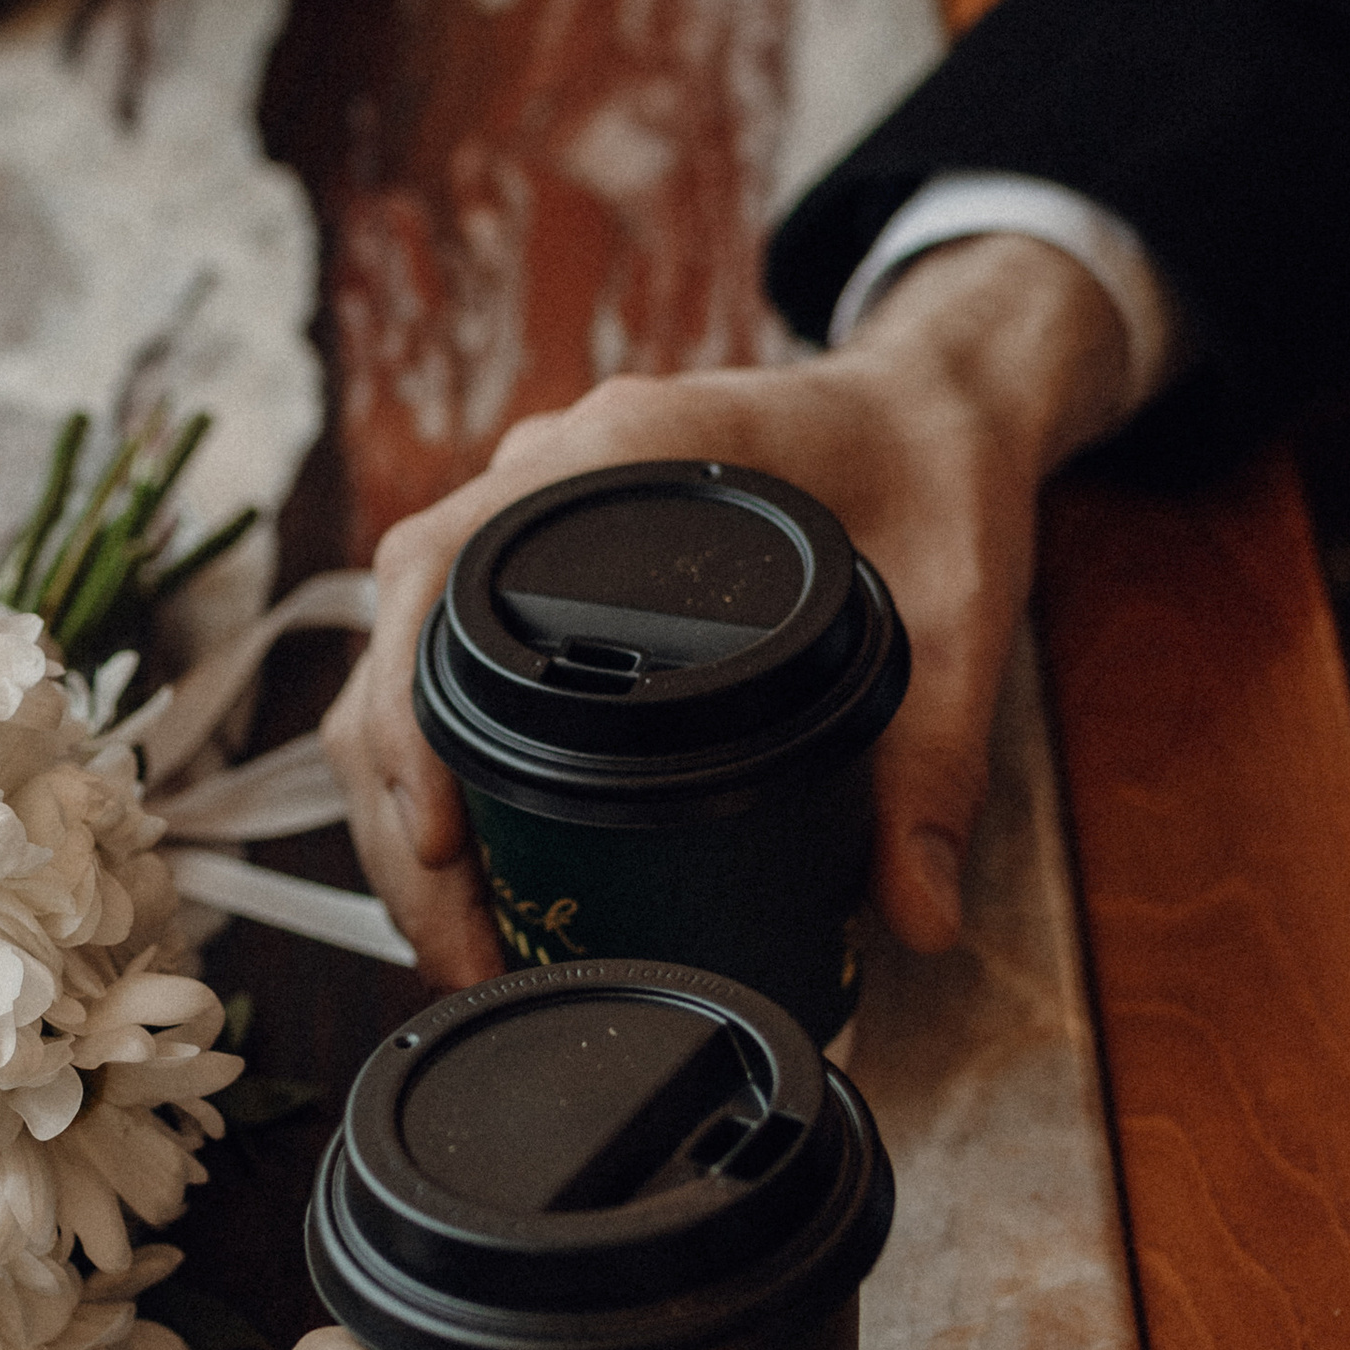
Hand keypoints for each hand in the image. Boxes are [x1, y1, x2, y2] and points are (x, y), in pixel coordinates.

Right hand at [321, 234, 1134, 982]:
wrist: (928, 404)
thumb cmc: (930, 468)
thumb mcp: (954, 615)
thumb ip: (936, 765)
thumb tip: (919, 919)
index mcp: (622, 452)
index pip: (440, 570)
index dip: (409, 716)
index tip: (439, 839)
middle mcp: (549, 472)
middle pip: (395, 636)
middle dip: (397, 807)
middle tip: (464, 944)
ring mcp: (530, 509)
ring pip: (396, 652)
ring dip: (397, 795)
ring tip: (459, 931)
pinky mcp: (537, 556)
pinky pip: (436, 650)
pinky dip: (429, 758)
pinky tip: (468, 858)